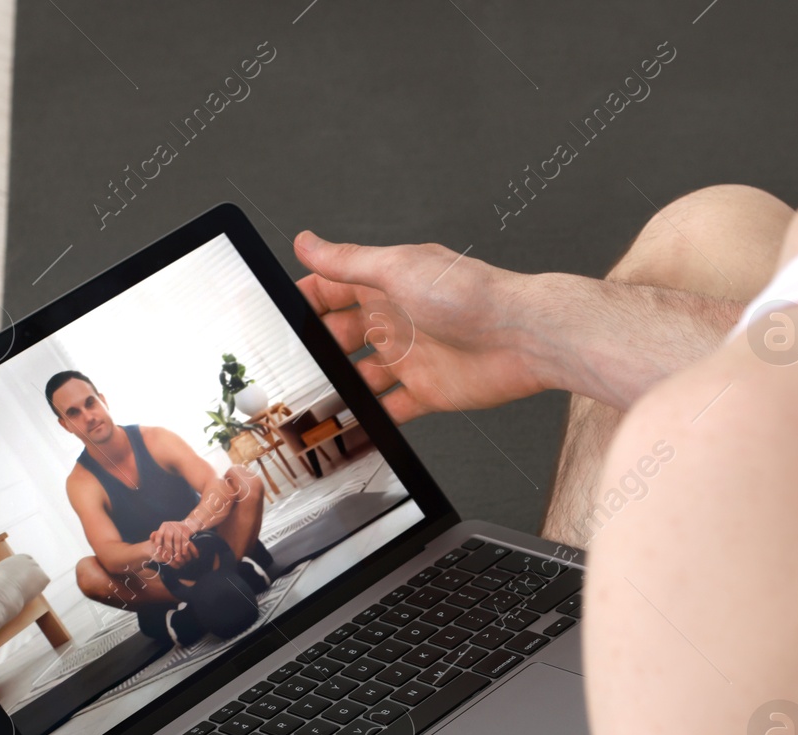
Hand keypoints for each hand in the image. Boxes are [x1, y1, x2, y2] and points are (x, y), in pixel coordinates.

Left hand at [150, 521, 198, 567]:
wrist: (188, 524)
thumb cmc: (174, 531)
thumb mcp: (165, 532)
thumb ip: (157, 536)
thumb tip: (152, 540)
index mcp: (164, 526)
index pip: (159, 535)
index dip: (158, 544)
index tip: (159, 553)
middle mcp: (170, 525)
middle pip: (168, 539)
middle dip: (169, 550)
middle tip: (170, 558)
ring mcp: (179, 527)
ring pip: (177, 541)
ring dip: (177, 551)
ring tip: (178, 559)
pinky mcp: (186, 529)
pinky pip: (185, 540)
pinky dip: (184, 547)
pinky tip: (184, 554)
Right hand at [295, 230, 548, 422]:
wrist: (523, 337)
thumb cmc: (470, 295)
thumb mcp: (397, 268)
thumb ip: (348, 262)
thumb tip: (307, 243)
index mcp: (384, 285)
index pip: (330, 291)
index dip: (302, 302)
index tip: (275, 319)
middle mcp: (394, 320)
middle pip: (339, 337)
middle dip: (314, 351)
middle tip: (284, 369)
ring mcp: (408, 357)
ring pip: (359, 377)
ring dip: (336, 390)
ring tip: (307, 406)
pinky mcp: (425, 391)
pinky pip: (388, 410)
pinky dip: (368, 422)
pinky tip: (348, 429)